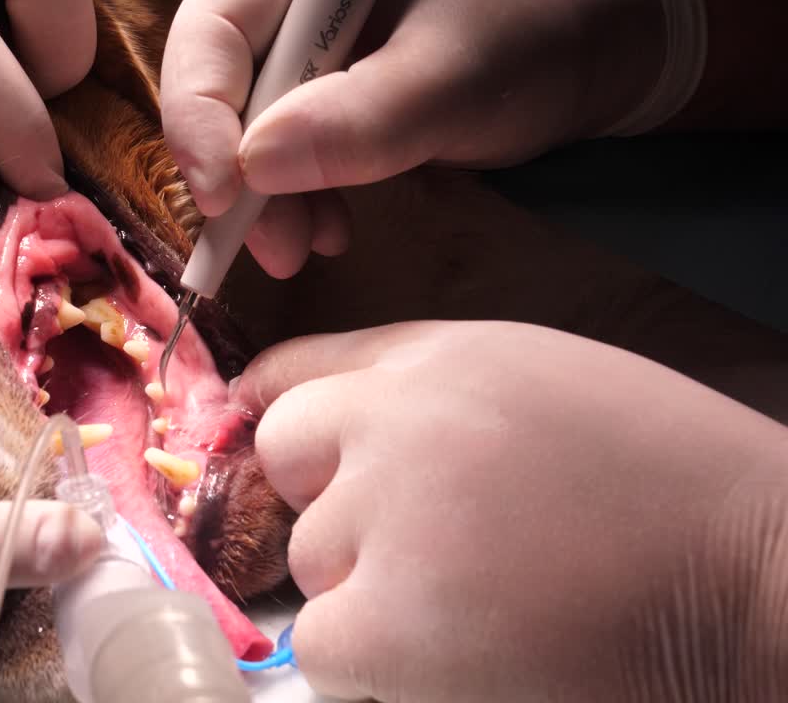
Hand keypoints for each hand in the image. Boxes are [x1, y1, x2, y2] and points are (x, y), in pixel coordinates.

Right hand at [161, 0, 667, 277]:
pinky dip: (300, 199)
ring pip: (249, 127)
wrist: (611, 41)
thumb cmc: (544, 26)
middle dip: (236, 172)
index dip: (199, 113)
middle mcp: (295, 1)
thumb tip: (254, 168)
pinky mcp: (336, 95)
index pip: (213, 29)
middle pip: (220, 83)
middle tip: (269, 248)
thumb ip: (362, 117)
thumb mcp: (458, 71)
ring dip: (266, 200)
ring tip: (304, 252)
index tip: (224, 196)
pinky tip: (329, 232)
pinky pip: (290, 150)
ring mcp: (313, 50)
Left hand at [234, 321, 787, 700]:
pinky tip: (466, 655)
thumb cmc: (664, 483)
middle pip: (286, 465)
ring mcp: (386, 523)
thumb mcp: (538, 382)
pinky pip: (326, 648)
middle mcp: (395, 424)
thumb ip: (420, 386)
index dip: (301, 428)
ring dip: (369, 591)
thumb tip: (288, 400)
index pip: (291, 377)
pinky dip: (377, 666)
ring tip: (481, 602)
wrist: (762, 582)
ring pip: (311, 564)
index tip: (307, 463)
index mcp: (436, 361)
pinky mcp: (389, 627)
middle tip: (433, 546)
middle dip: (335, 505)